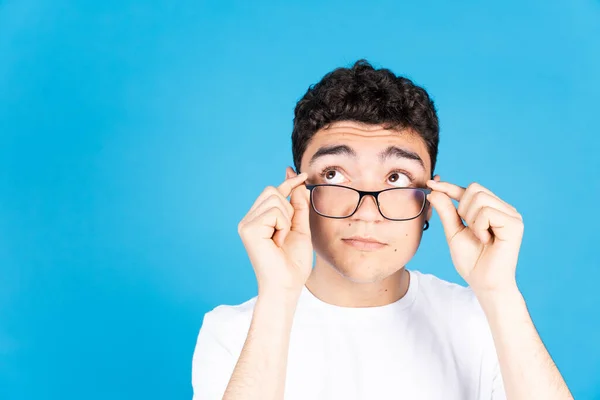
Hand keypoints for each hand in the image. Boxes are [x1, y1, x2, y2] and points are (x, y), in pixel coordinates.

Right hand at [238, 167, 312, 294]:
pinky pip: (274, 212)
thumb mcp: (300, 229)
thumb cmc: (292, 263)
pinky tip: (277, 242)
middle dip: (288, 209)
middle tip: (286, 232)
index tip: (300, 174)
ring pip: (274, 199)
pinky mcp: (248, 229)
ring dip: (286, 219)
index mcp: (259, 220)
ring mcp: (246, 224)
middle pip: (272, 191)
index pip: (273, 193)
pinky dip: (282, 226)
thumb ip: (298, 206)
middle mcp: (249, 220)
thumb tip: (297, 182)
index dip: (288, 183)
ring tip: (281, 239)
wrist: (287, 285)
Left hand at [426, 180, 523, 293]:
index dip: (449, 186)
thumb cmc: (472, 261)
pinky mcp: (514, 223)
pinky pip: (487, 212)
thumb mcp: (454, 232)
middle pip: (474, 188)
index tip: (430, 183)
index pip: (468, 190)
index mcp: (491, 209)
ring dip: (471, 220)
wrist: (484, 283)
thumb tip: (434, 191)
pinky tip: (486, 240)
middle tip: (469, 230)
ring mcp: (511, 215)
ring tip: (479, 237)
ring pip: (479, 198)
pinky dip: (479, 227)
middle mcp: (503, 209)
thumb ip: (446, 211)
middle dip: (463, 209)